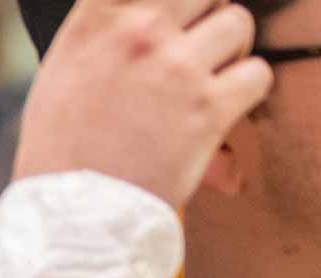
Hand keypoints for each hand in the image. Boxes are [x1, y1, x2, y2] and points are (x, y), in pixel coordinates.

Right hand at [13, 0, 273, 209]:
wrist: (72, 212)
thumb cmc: (61, 148)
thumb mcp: (62, 71)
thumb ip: (102, 31)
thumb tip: (145, 14)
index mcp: (96, 20)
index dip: (175, 2)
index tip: (178, 17)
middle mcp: (138, 31)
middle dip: (207, 17)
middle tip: (198, 49)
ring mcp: (176, 67)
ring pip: (239, 23)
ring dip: (233, 50)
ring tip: (213, 80)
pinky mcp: (209, 106)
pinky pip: (258, 73)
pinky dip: (249, 92)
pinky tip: (224, 111)